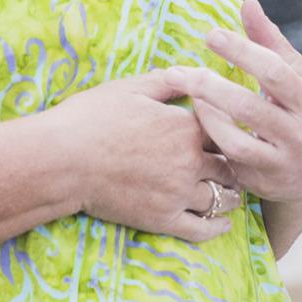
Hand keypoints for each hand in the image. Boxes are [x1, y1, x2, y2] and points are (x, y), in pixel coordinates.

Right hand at [43, 68, 243, 243]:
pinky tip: (224, 223)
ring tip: (234, 191)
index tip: (237, 131)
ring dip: (232, 194)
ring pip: (222, 198)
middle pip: (230, 165)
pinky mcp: (161, 219)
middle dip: (235, 163)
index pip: (227, 128)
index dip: (232, 129)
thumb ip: (169, 81)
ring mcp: (177, 193)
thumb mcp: (132, 87)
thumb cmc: (91, 118)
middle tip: (241, 164)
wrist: (60, 160)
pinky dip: (217, 227)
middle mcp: (189, 161)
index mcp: (186, 126)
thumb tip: (195, 72)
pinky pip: (201, 229)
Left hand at [172, 0, 301, 210]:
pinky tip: (196, 124)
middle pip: (247, 107)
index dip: (241, 51)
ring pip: (235, 142)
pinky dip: (211, 140)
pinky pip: (229, 161)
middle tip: (175, 72)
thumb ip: (270, 42)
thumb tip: (247, 3)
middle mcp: (297, 132)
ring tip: (186, 98)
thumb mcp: (298, 77)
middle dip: (208, 87)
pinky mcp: (262, 181)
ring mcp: (280, 160)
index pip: (273, 71)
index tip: (211, 35)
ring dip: (206, 119)